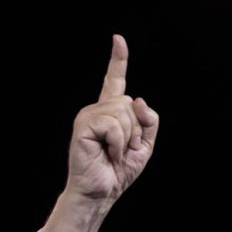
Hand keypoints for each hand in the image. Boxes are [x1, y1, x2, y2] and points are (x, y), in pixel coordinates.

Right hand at [64, 34, 158, 202]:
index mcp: (112, 112)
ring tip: (114, 152)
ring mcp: (88, 116)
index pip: (115, 81)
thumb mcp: (145, 145)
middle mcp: (98, 109)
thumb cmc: (119, 170)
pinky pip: (114, 125)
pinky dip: (117, 143)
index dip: (118, 60)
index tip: (118, 39)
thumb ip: (148, 120)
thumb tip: (138, 99)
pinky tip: (107, 153)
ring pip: (124, 113)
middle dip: (136, 130)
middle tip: (122, 149)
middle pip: (130, 103)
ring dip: (127, 138)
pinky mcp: (83, 125)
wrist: (102, 191)